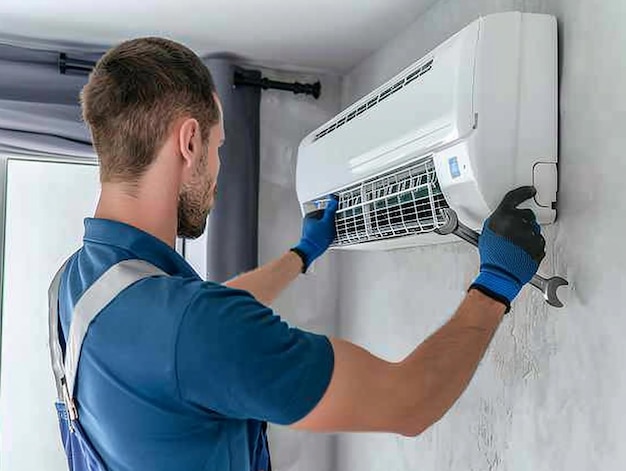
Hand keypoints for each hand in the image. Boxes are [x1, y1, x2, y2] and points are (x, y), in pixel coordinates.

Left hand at [292, 196, 338, 271]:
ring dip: (329, 229)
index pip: (325, 210)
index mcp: (310, 216)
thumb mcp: (327, 222)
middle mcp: (309, 222)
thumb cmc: (316, 238)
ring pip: (324, 226)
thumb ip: (331, 211)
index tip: (336, 217)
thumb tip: (333, 200)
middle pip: (324, 219)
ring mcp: (310, 230)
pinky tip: (328, 239)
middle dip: (330, 223)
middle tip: (333, 227)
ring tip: (330, 234)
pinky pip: (322, 233)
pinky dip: (326, 235)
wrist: (310, 251)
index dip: (332, 214)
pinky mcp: (312, 237)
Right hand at [470, 187, 545, 310]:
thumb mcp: (487, 233)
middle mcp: (517, 223)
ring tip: (517, 247)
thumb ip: (498, 221)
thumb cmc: (492, 257)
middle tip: (515, 235)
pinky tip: (523, 253)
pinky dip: (533, 246)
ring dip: (528, 236)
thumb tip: (505, 217)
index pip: (514, 197)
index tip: (530, 191)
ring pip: (534, 230)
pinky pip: (539, 242)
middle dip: (524, 222)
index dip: (524, 192)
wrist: (500, 274)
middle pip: (527, 215)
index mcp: (502, 217)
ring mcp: (529, 234)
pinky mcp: (538, 245)